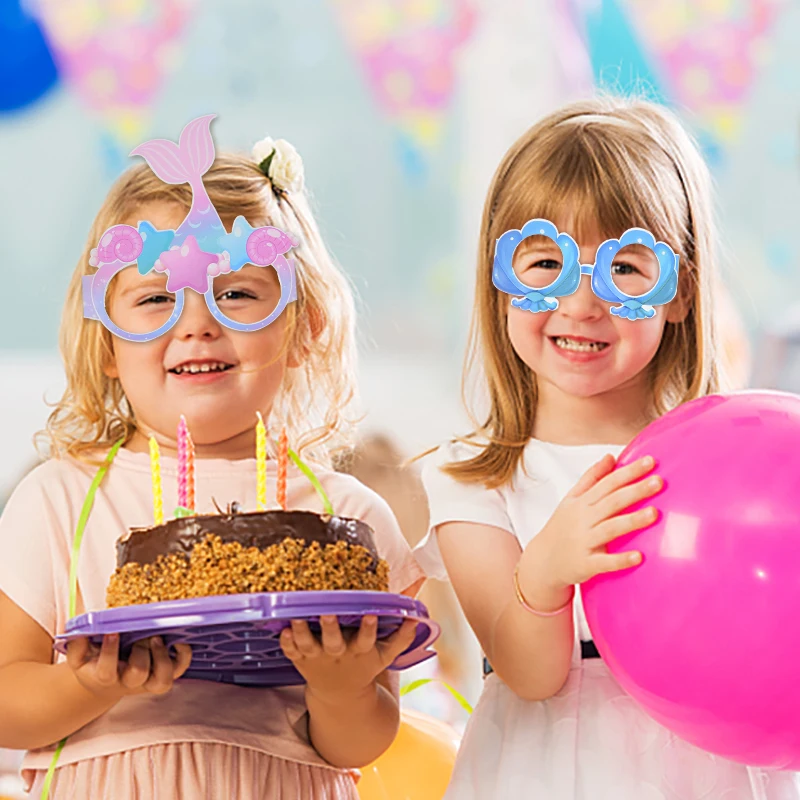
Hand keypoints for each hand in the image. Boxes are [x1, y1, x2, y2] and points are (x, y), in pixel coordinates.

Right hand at [66, 634, 191, 701]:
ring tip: (157, 639)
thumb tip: (80, 629)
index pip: (106, 672)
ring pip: (162, 680)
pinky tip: (178, 641)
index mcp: (104, 677)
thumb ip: (77, 644)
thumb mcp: (79, 656)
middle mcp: (128, 682)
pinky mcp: (163, 674)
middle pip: (137, 674)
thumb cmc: (93, 664)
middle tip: (139, 635)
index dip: (110, 652)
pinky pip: (180, 669)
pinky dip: (184, 655)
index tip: (112, 632)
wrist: (105, 683)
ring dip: (162, 658)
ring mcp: (148, 681)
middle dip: (140, 652)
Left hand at [280, 616, 417, 701]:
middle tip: (327, 612)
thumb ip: (402, 637)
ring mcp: (318, 657)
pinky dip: (286, 643)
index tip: (370, 614)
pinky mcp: (302, 660)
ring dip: (302, 631)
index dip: (369, 627)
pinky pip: (292, 652)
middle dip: (331, 627)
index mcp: (360, 652)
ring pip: (308, 644)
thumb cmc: (365, 667)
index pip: (367, 639)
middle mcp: (338, 654)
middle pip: (334, 641)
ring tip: (296, 617)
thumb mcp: (385, 655)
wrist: (341, 697)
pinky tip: (282, 630)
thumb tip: (418, 616)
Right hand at [520, 454, 661, 608]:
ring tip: (654, 513)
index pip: (607, 483)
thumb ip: (591, 478)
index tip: (650, 461)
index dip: (628, 471)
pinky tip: (639, 556)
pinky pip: (604, 562)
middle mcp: (582, 519)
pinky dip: (620, 560)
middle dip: (635, 491)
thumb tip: (610, 456)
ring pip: (610, 529)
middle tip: (659, 481)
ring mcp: (584, 542)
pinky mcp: (585, 565)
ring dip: (631, 520)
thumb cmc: (562, 528)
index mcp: (581, 502)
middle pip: (611, 502)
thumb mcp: (570, 500)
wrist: (542, 562)